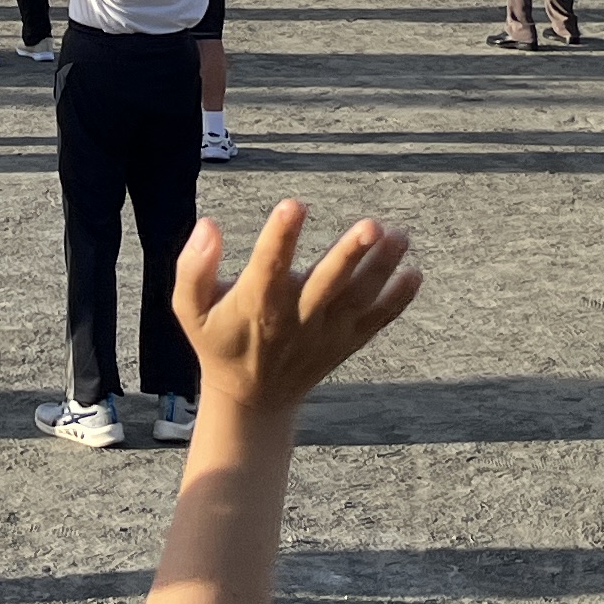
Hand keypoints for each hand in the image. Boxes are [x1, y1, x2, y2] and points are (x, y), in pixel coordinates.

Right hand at [172, 199, 420, 421]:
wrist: (252, 399)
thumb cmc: (218, 340)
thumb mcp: (189, 309)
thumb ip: (192, 268)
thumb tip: (208, 225)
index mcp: (257, 304)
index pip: (269, 265)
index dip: (281, 236)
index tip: (293, 204)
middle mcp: (296, 318)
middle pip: (327, 284)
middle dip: (349, 254)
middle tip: (371, 224)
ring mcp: (326, 332)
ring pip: (359, 298)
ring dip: (382, 267)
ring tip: (400, 235)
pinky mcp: (346, 342)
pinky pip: (376, 320)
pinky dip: (398, 300)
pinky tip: (414, 273)